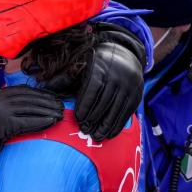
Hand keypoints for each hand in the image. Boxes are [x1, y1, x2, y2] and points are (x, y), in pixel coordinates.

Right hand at [0, 86, 63, 187]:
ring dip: (48, 111)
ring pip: (31, 109)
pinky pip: (28, 122)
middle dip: (47, 102)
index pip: (23, 91)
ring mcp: (1, 111)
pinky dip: (42, 121)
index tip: (52, 97)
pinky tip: (52, 122)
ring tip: (60, 114)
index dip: (40, 94)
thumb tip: (24, 102)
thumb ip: (2, 103)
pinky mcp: (5, 124)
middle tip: (61, 106)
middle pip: (29, 98)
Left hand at [76, 25, 145, 141]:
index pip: (93, 88)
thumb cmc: (98, 64)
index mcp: (101, 66)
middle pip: (104, 101)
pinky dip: (118, 125)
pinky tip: (109, 134)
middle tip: (85, 130)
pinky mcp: (137, 94)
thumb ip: (74, 79)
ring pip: (116, 109)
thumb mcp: (86, 65)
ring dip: (106, 125)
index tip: (79, 118)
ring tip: (96, 136)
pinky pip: (126, 112)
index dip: (86, 105)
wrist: (125, 55)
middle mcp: (118, 75)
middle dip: (94, 118)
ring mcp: (129, 85)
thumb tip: (55, 90)